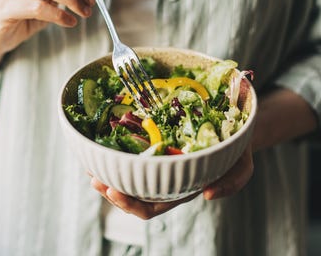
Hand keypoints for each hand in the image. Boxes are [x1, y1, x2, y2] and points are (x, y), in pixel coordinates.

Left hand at [90, 145, 252, 219]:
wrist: (232, 127)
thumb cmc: (236, 149)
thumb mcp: (243, 165)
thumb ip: (233, 182)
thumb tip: (209, 195)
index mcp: (183, 187)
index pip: (154, 205)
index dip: (131, 204)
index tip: (113, 190)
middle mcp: (167, 177)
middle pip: (134, 193)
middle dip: (112, 190)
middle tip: (94, 179)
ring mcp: (160, 162)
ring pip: (130, 175)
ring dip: (109, 172)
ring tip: (91, 165)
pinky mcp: (157, 145)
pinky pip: (134, 153)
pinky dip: (118, 153)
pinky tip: (104, 146)